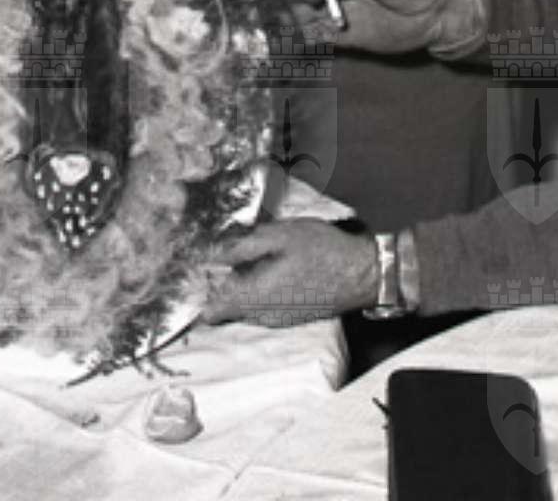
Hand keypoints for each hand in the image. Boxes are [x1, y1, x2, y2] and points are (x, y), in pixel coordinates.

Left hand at [202, 222, 377, 325]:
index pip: (212, 311)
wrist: (360, 274)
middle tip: (232, 253)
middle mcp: (263, 316)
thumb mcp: (280, 236)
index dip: (200, 294)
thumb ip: (243, 248)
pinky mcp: (290, 317)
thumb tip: (213, 255)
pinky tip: (276, 266)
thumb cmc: (321, 250)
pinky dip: (262, 289)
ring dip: (245, 284)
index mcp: (255, 297)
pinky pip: (265, 306)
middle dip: (225, 282)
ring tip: (257, 255)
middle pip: (229, 305)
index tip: (198, 274)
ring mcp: (278, 320)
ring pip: (247, 305)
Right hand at [282, 0, 480, 55]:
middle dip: (285, 2)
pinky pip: (319, 38)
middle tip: (269, 14)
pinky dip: (306, 40)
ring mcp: (338, 11)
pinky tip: (297, 43)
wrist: (437, 12)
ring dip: (290, 23)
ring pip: (305, 16)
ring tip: (276, 31)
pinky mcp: (345, 36)